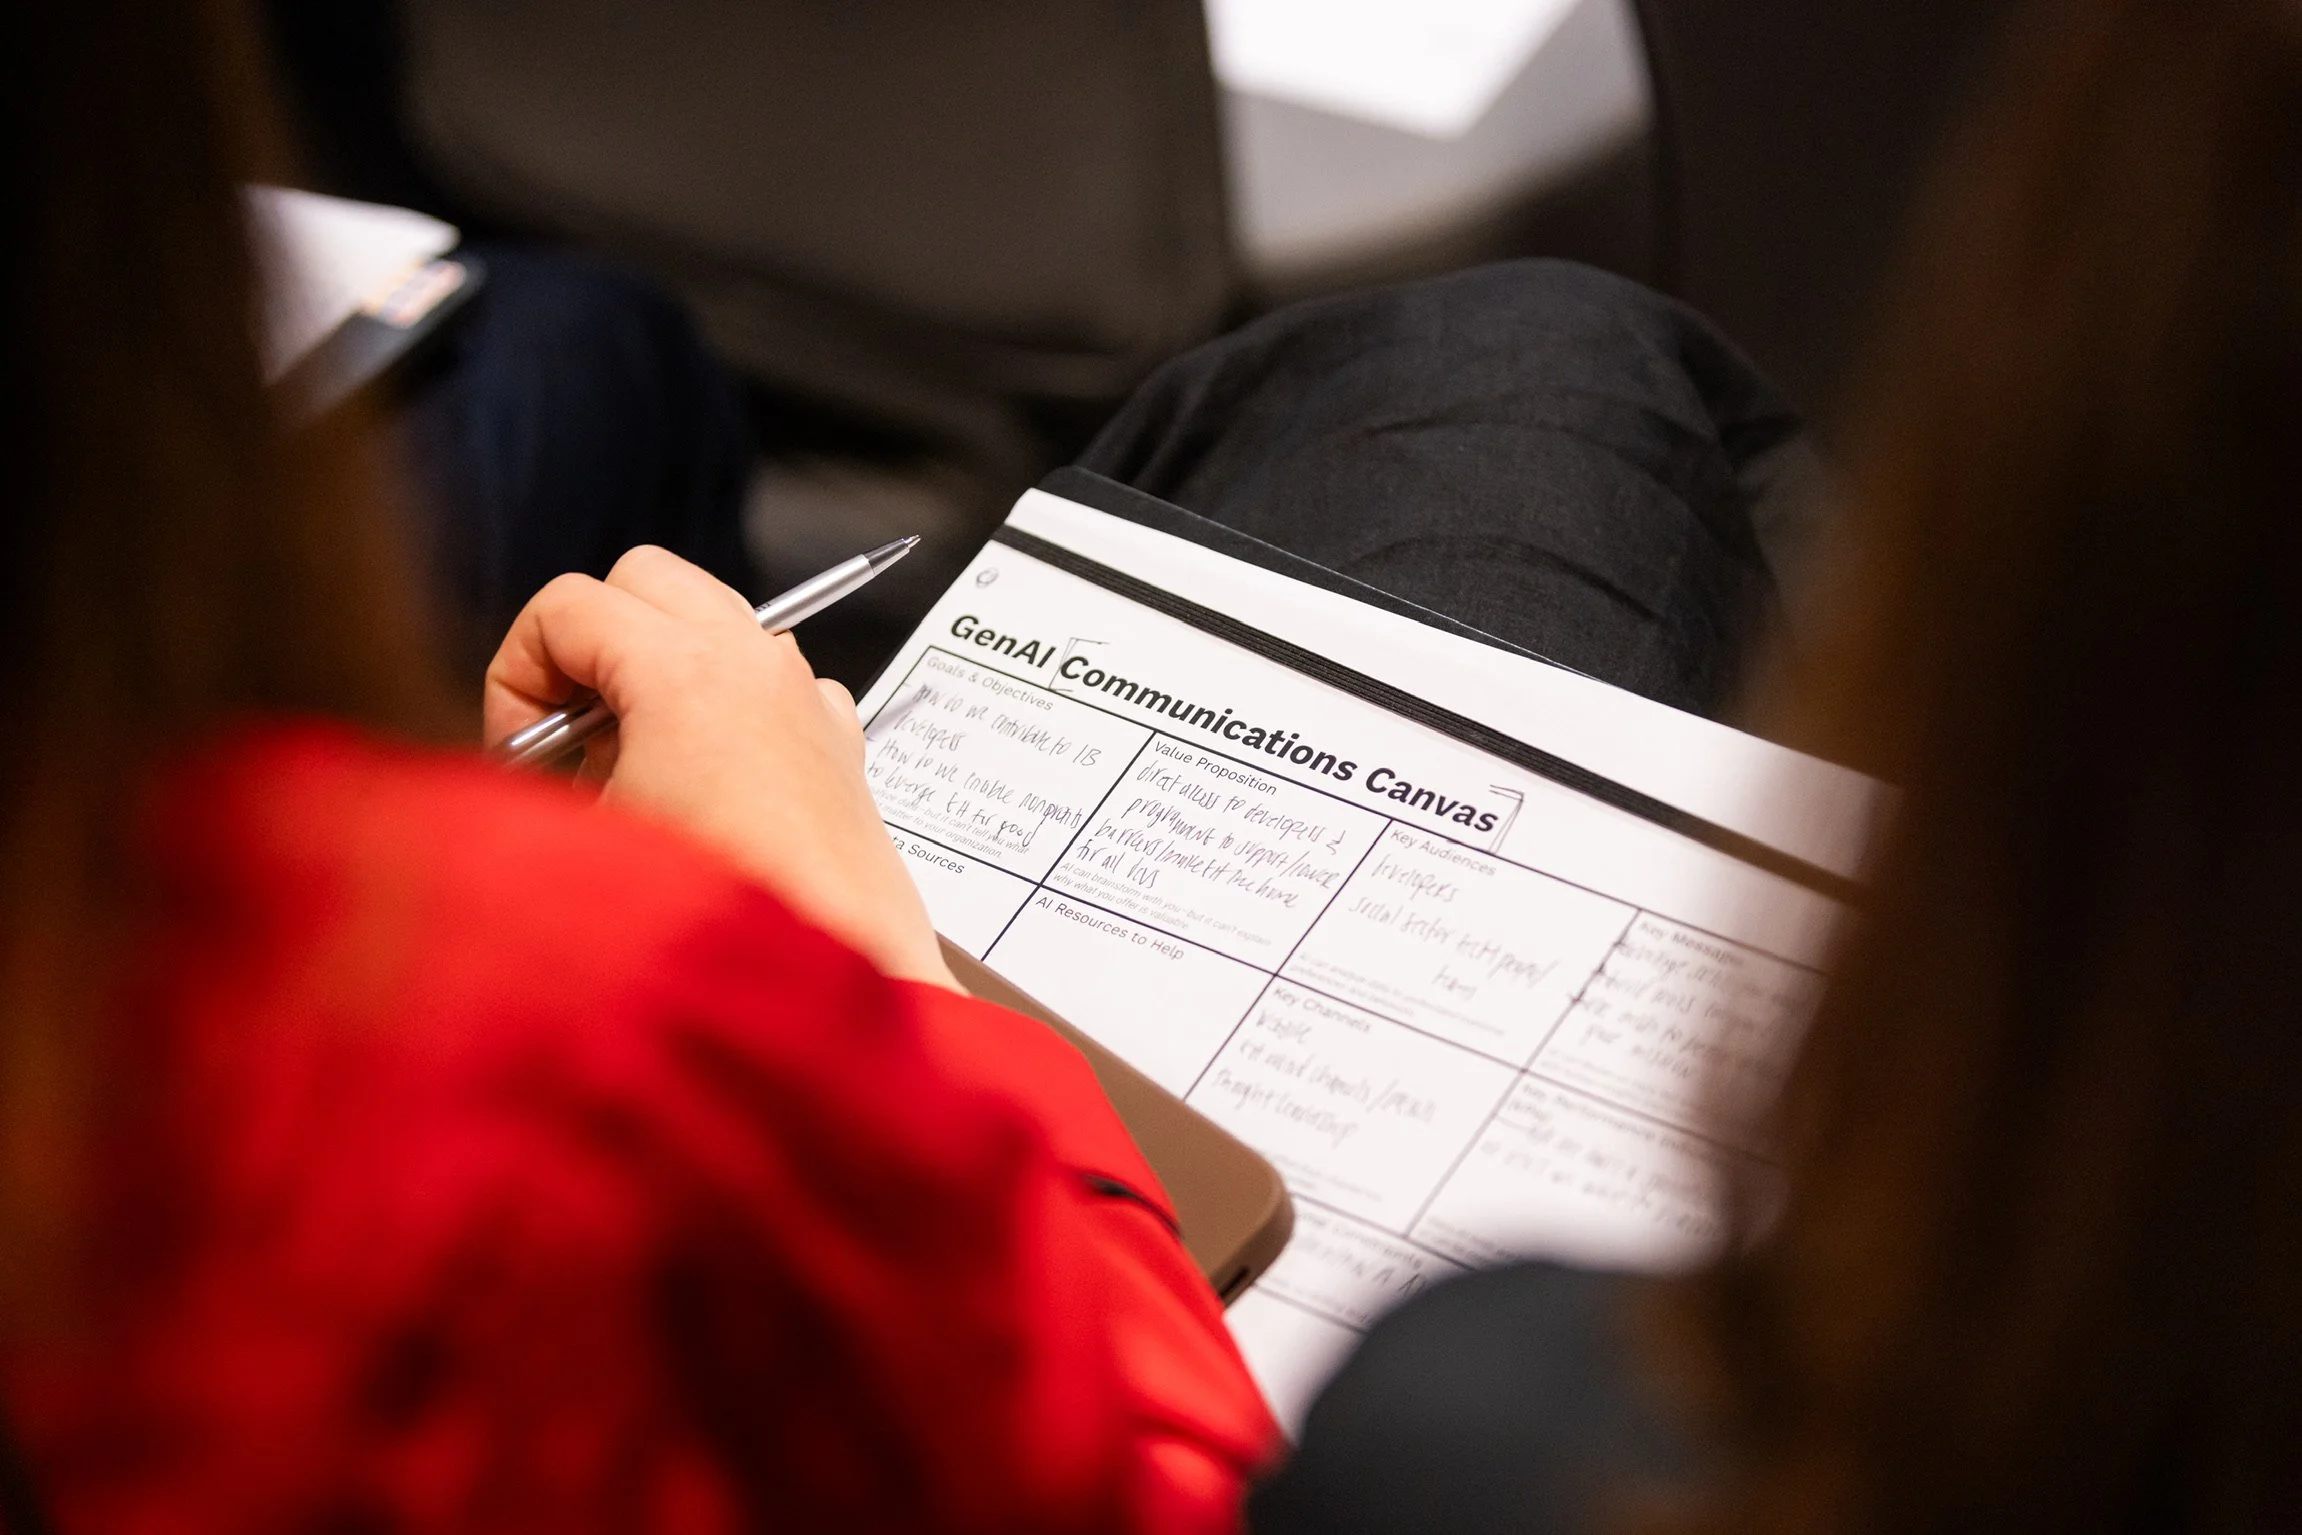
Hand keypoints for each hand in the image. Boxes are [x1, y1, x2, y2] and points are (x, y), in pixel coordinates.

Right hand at [483, 546, 957, 990]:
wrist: (840, 980)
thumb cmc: (722, 921)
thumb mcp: (585, 845)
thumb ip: (536, 781)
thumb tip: (529, 761)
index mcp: (685, 670)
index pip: (566, 604)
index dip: (518, 671)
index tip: (521, 746)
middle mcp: (756, 661)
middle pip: (645, 579)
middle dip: (592, 639)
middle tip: (571, 732)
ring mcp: (805, 695)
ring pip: (714, 621)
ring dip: (658, 669)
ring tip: (636, 769)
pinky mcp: (837, 742)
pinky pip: (770, 682)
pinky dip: (725, 708)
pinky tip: (706, 789)